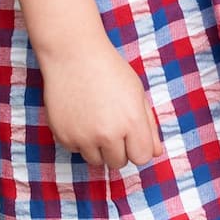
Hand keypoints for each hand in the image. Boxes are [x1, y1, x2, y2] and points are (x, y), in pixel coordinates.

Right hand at [41, 43, 165, 169]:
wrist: (73, 55)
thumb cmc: (110, 71)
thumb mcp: (137, 94)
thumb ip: (149, 126)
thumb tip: (156, 153)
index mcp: (132, 122)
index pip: (142, 158)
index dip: (138, 147)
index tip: (132, 136)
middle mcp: (108, 134)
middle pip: (119, 163)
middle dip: (118, 149)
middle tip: (111, 125)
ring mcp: (83, 137)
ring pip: (96, 161)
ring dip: (97, 147)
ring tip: (95, 119)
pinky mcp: (63, 136)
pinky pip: (76, 150)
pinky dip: (78, 139)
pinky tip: (79, 116)